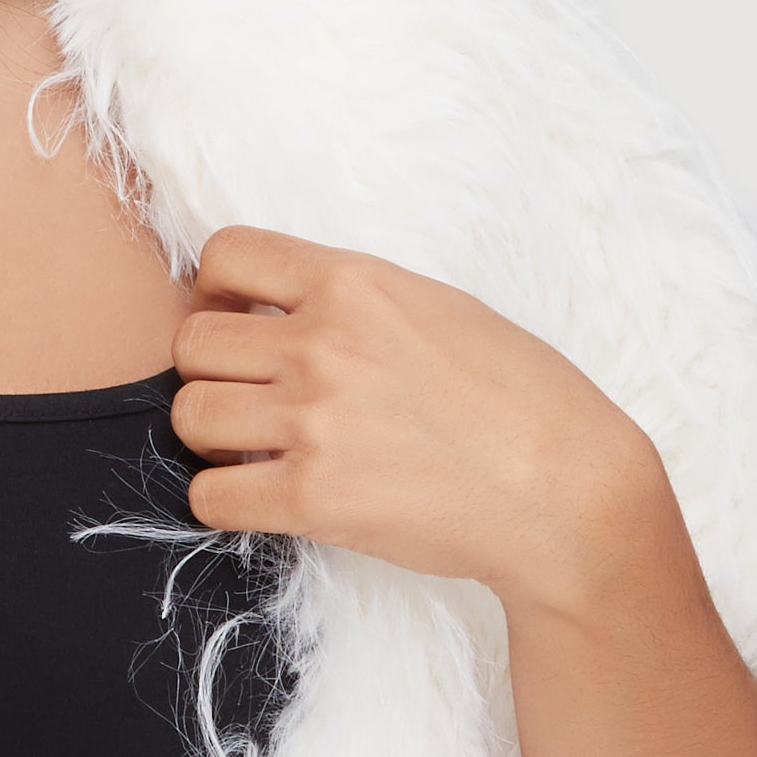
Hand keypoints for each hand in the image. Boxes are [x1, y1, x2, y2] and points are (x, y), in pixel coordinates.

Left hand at [170, 226, 664, 613]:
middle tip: (250, 398)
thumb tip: (278, 308)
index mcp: (355, 284)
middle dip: (212, 372)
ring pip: (190, 416)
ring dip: (212, 438)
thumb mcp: (438, 308)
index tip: (238, 323)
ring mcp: (315, 422)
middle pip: (192, 343)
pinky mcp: (313, 499)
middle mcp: (326, 344)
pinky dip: (222, 501)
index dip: (215, 292)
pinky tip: (261, 497)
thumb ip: (353, 301)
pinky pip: (209, 497)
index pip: (225, 255)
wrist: (566, 490)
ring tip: (256, 449)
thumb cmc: (519, 399)